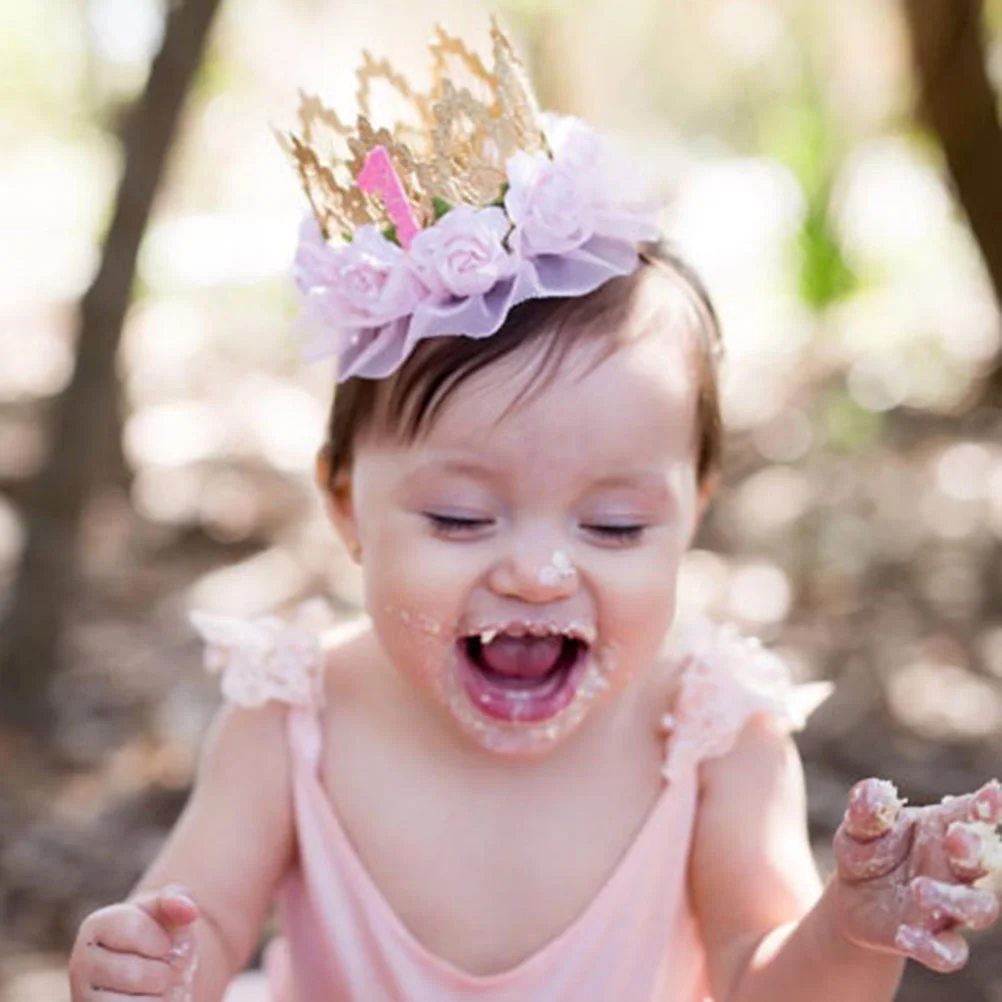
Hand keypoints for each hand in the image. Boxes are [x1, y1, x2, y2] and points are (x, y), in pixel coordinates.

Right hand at [69, 884, 199, 1000]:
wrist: (150, 972)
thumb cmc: (159, 935)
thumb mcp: (168, 911)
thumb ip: (177, 900)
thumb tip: (188, 910)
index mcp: (97, 926)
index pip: (133, 929)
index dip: (162, 940)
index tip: (164, 944)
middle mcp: (81, 964)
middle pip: (134, 974)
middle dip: (163, 973)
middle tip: (163, 970)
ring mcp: (83, 998)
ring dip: (161, 998)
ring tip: (157, 989)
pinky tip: (151, 1001)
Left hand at [832, 777, 1001, 972]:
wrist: (851, 897)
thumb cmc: (867, 850)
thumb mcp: (858, 827)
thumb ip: (867, 810)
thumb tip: (876, 791)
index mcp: (942, 829)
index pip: (973, 815)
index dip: (988, 805)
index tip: (993, 794)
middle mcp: (954, 868)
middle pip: (986, 861)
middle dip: (977, 849)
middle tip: (956, 838)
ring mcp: (949, 907)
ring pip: (980, 909)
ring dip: (956, 901)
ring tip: (920, 890)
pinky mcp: (933, 939)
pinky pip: (950, 952)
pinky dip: (934, 948)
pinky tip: (905, 935)